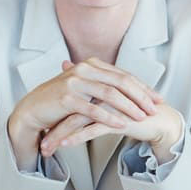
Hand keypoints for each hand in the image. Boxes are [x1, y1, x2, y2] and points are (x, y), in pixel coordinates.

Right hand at [7, 58, 162, 168]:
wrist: (33, 108)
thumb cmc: (61, 100)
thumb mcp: (85, 87)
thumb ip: (105, 85)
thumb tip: (132, 91)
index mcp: (91, 64)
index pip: (124, 75)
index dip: (143, 87)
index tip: (157, 99)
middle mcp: (84, 68)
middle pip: (121, 81)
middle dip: (141, 96)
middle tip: (155, 109)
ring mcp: (74, 82)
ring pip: (109, 94)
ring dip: (129, 107)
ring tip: (142, 117)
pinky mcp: (66, 98)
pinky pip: (93, 109)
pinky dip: (109, 117)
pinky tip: (121, 125)